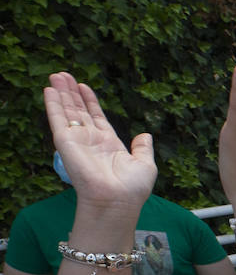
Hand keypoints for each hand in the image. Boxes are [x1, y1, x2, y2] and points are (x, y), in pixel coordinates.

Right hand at [43, 73, 156, 212]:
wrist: (117, 201)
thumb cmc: (132, 189)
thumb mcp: (145, 165)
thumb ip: (144, 148)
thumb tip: (146, 134)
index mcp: (109, 144)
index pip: (97, 117)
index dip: (90, 101)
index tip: (84, 86)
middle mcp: (91, 141)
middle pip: (79, 111)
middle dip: (72, 93)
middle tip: (64, 74)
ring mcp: (78, 141)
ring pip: (67, 112)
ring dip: (62, 93)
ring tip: (57, 75)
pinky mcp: (66, 143)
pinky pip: (57, 119)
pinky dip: (53, 104)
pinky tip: (49, 90)